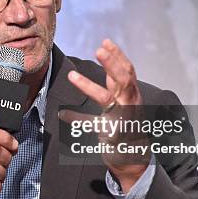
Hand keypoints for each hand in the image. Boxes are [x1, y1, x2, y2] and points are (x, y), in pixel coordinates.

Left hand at [65, 39, 148, 192]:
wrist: (134, 157)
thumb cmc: (128, 125)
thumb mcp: (124, 99)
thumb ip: (115, 82)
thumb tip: (108, 57)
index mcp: (131, 95)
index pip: (127, 70)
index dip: (118, 55)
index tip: (105, 41)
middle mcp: (129, 104)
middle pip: (124, 79)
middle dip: (112, 63)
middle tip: (98, 49)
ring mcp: (121, 118)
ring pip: (106, 99)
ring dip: (89, 86)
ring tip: (71, 76)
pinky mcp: (111, 133)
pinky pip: (91, 124)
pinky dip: (76, 118)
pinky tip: (63, 114)